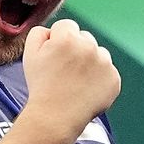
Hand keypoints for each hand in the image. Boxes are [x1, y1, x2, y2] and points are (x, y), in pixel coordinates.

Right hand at [22, 19, 120, 135]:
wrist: (55, 117)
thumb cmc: (42, 87)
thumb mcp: (29, 55)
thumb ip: (39, 33)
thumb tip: (52, 30)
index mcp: (67, 38)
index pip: (66, 26)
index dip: (58, 40)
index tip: (55, 56)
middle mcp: (89, 47)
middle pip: (84, 37)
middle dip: (76, 49)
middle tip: (65, 70)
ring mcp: (105, 64)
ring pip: (98, 53)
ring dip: (90, 62)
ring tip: (76, 81)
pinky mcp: (114, 79)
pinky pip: (108, 71)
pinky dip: (99, 78)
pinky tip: (86, 89)